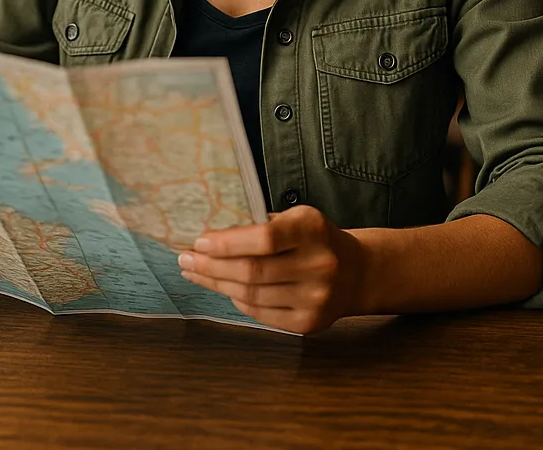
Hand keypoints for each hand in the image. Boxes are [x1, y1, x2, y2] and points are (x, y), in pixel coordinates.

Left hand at [178, 204, 366, 333]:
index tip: (199, 241)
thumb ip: (261, 226)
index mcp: (313, 230)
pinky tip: (223, 288)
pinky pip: (262, 313)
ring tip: (195, 273)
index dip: (227, 243)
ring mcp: (316, 298)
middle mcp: (318, 265)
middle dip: (211, 266)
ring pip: (252, 295)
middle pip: (252, 271)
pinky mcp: (310, 323)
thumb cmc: (315, 239)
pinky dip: (237, 300)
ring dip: (217, 284)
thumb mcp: (297, 218)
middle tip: (185, 259)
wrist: (357, 272)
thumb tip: (210, 238)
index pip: (264, 238)